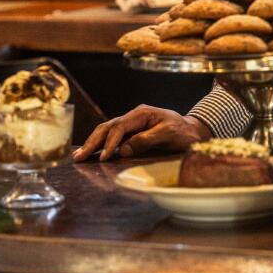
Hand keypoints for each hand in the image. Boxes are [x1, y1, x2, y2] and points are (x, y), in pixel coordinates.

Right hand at [72, 105, 210, 161]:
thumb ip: (147, 140)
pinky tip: (91, 152)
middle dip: (93, 142)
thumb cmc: (184, 133)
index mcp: (142, 114)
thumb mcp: (169, 134)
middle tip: (79, 157)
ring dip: (93, 143)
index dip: (110, 142)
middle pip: (107, 127)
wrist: (194, 131)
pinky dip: (100, 144)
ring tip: (78, 156)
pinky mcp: (132, 132)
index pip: (119, 127)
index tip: (104, 157)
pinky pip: (112, 137)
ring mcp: (132, 124)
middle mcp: (134, 116)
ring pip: (107, 131)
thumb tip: (124, 149)